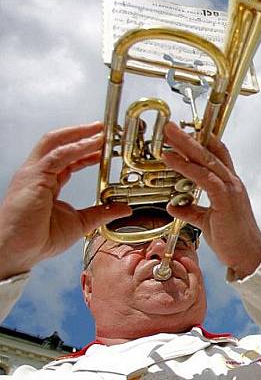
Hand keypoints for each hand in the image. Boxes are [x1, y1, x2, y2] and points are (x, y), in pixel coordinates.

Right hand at [0, 123, 131, 279]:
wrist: (19, 250)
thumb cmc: (39, 239)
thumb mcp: (80, 222)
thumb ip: (101, 212)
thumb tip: (123, 208)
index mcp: (46, 182)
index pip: (67, 158)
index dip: (87, 149)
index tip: (105, 145)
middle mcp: (38, 174)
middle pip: (59, 143)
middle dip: (82, 133)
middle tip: (105, 128)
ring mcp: (33, 173)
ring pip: (56, 143)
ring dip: (80, 134)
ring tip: (100, 129)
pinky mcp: (33, 177)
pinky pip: (57, 155)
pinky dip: (76, 147)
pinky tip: (92, 144)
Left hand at [161, 122, 260, 279]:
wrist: (248, 256)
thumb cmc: (232, 239)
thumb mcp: (206, 221)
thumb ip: (191, 210)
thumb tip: (174, 205)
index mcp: (230, 185)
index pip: (218, 155)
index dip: (202, 140)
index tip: (185, 129)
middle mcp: (232, 182)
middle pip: (209, 152)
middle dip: (189, 137)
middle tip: (170, 125)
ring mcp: (230, 189)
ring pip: (206, 161)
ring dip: (185, 146)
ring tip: (167, 135)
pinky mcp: (225, 200)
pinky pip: (204, 178)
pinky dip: (186, 167)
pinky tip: (172, 159)